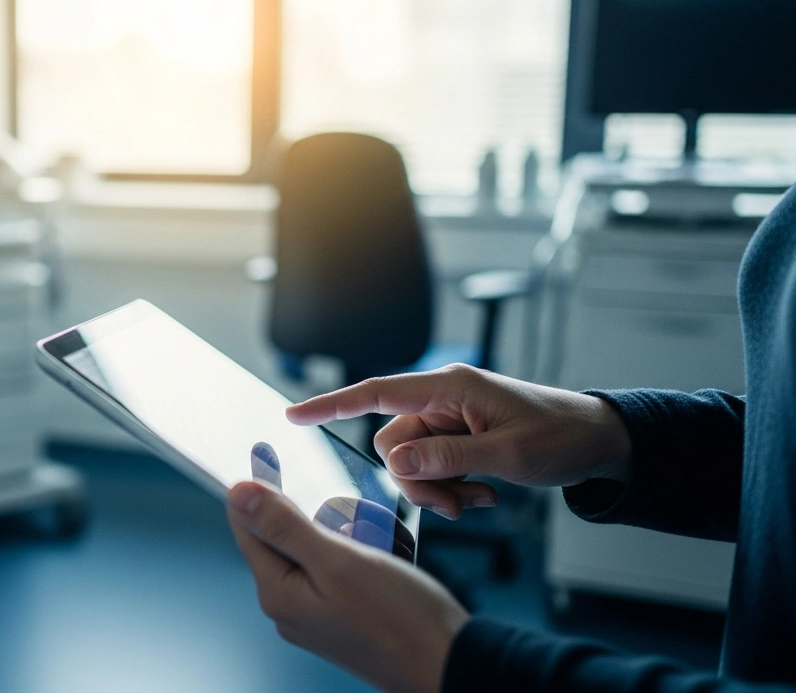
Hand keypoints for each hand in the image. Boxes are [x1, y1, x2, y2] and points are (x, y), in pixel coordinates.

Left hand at [227, 481, 466, 692]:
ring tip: (389, 548)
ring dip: (356, 536)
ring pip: (324, 549)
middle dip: (327, 518)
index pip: (247, 526)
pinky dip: (368, 557)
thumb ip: (284, 526)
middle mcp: (290, 607)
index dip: (257, 488)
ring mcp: (316, 614)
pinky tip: (394, 562)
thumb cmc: (400, 619)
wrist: (450, 665)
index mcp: (278, 593)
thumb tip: (237, 493)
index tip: (267, 453)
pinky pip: (345, 569)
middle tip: (366, 524)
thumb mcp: (337, 560)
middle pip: (290, 536)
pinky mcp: (343, 616)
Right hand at [287, 363, 631, 519]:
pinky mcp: (459, 439)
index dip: (331, 404)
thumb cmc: (561, 436)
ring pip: (411, 462)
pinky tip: (484, 494)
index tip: (293, 415)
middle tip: (457, 504)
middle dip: (417, 480)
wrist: (599, 442)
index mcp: (448, 388)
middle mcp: (442, 400)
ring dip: (438, 489)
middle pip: (393, 443)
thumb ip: (447, 458)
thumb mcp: (506, 454)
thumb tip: (395, 462)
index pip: (375, 393)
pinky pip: (433, 469)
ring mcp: (450, 421)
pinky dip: (452, 488)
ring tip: (479, 499)